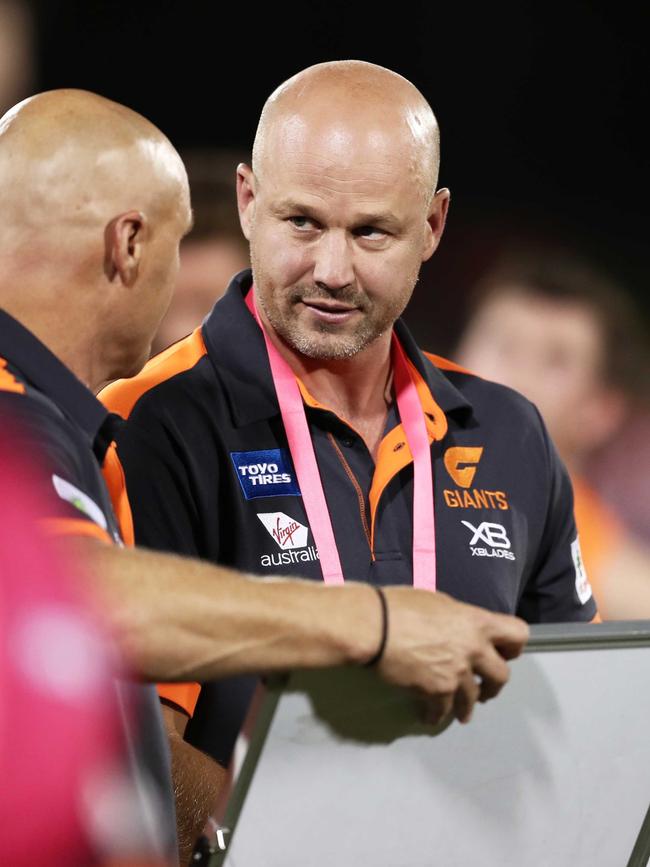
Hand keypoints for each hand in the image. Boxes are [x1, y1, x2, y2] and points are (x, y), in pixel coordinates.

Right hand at [377, 587, 528, 723]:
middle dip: (493, 685)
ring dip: (467, 707)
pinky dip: (436, 715)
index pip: (518, 634)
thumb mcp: (437, 602)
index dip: (513, 646)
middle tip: (485, 690)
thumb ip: (457, 619)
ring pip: (473, 698)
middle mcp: (474, 648)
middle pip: (502, 675)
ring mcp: (457, 672)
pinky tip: (430, 716)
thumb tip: (457, 628)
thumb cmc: (400, 605)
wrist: (375, 627)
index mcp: (477, 622)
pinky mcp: (437, 691)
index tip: (504, 653)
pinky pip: (444, 710)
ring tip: (462, 714)